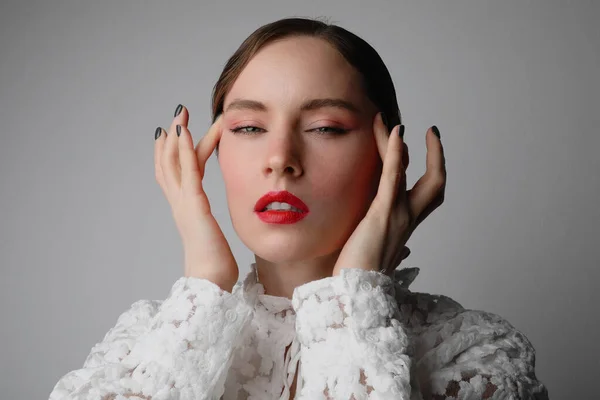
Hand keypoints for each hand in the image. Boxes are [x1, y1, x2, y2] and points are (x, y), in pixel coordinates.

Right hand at [154, 106, 238, 291]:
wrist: (211, 282)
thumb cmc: (215, 266)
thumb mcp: (214, 239)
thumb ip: (213, 228)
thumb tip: (216, 229)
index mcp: (186, 209)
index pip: (176, 173)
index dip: (174, 152)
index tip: (176, 132)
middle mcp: (180, 203)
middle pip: (170, 163)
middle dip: (173, 137)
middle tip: (178, 113)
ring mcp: (184, 203)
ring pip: (175, 162)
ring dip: (178, 135)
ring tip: (181, 114)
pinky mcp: (194, 205)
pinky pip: (188, 171)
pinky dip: (186, 149)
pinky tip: (185, 132)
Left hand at [332, 113, 445, 277]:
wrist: (356, 295)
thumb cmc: (361, 276)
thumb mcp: (376, 252)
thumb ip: (385, 242)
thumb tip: (398, 247)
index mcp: (407, 226)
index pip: (428, 193)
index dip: (432, 169)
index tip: (424, 150)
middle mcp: (408, 219)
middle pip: (434, 180)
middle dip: (434, 154)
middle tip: (428, 131)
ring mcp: (398, 215)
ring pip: (408, 172)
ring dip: (397, 143)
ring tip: (388, 121)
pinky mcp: (383, 214)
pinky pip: (394, 178)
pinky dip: (396, 154)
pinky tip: (395, 133)